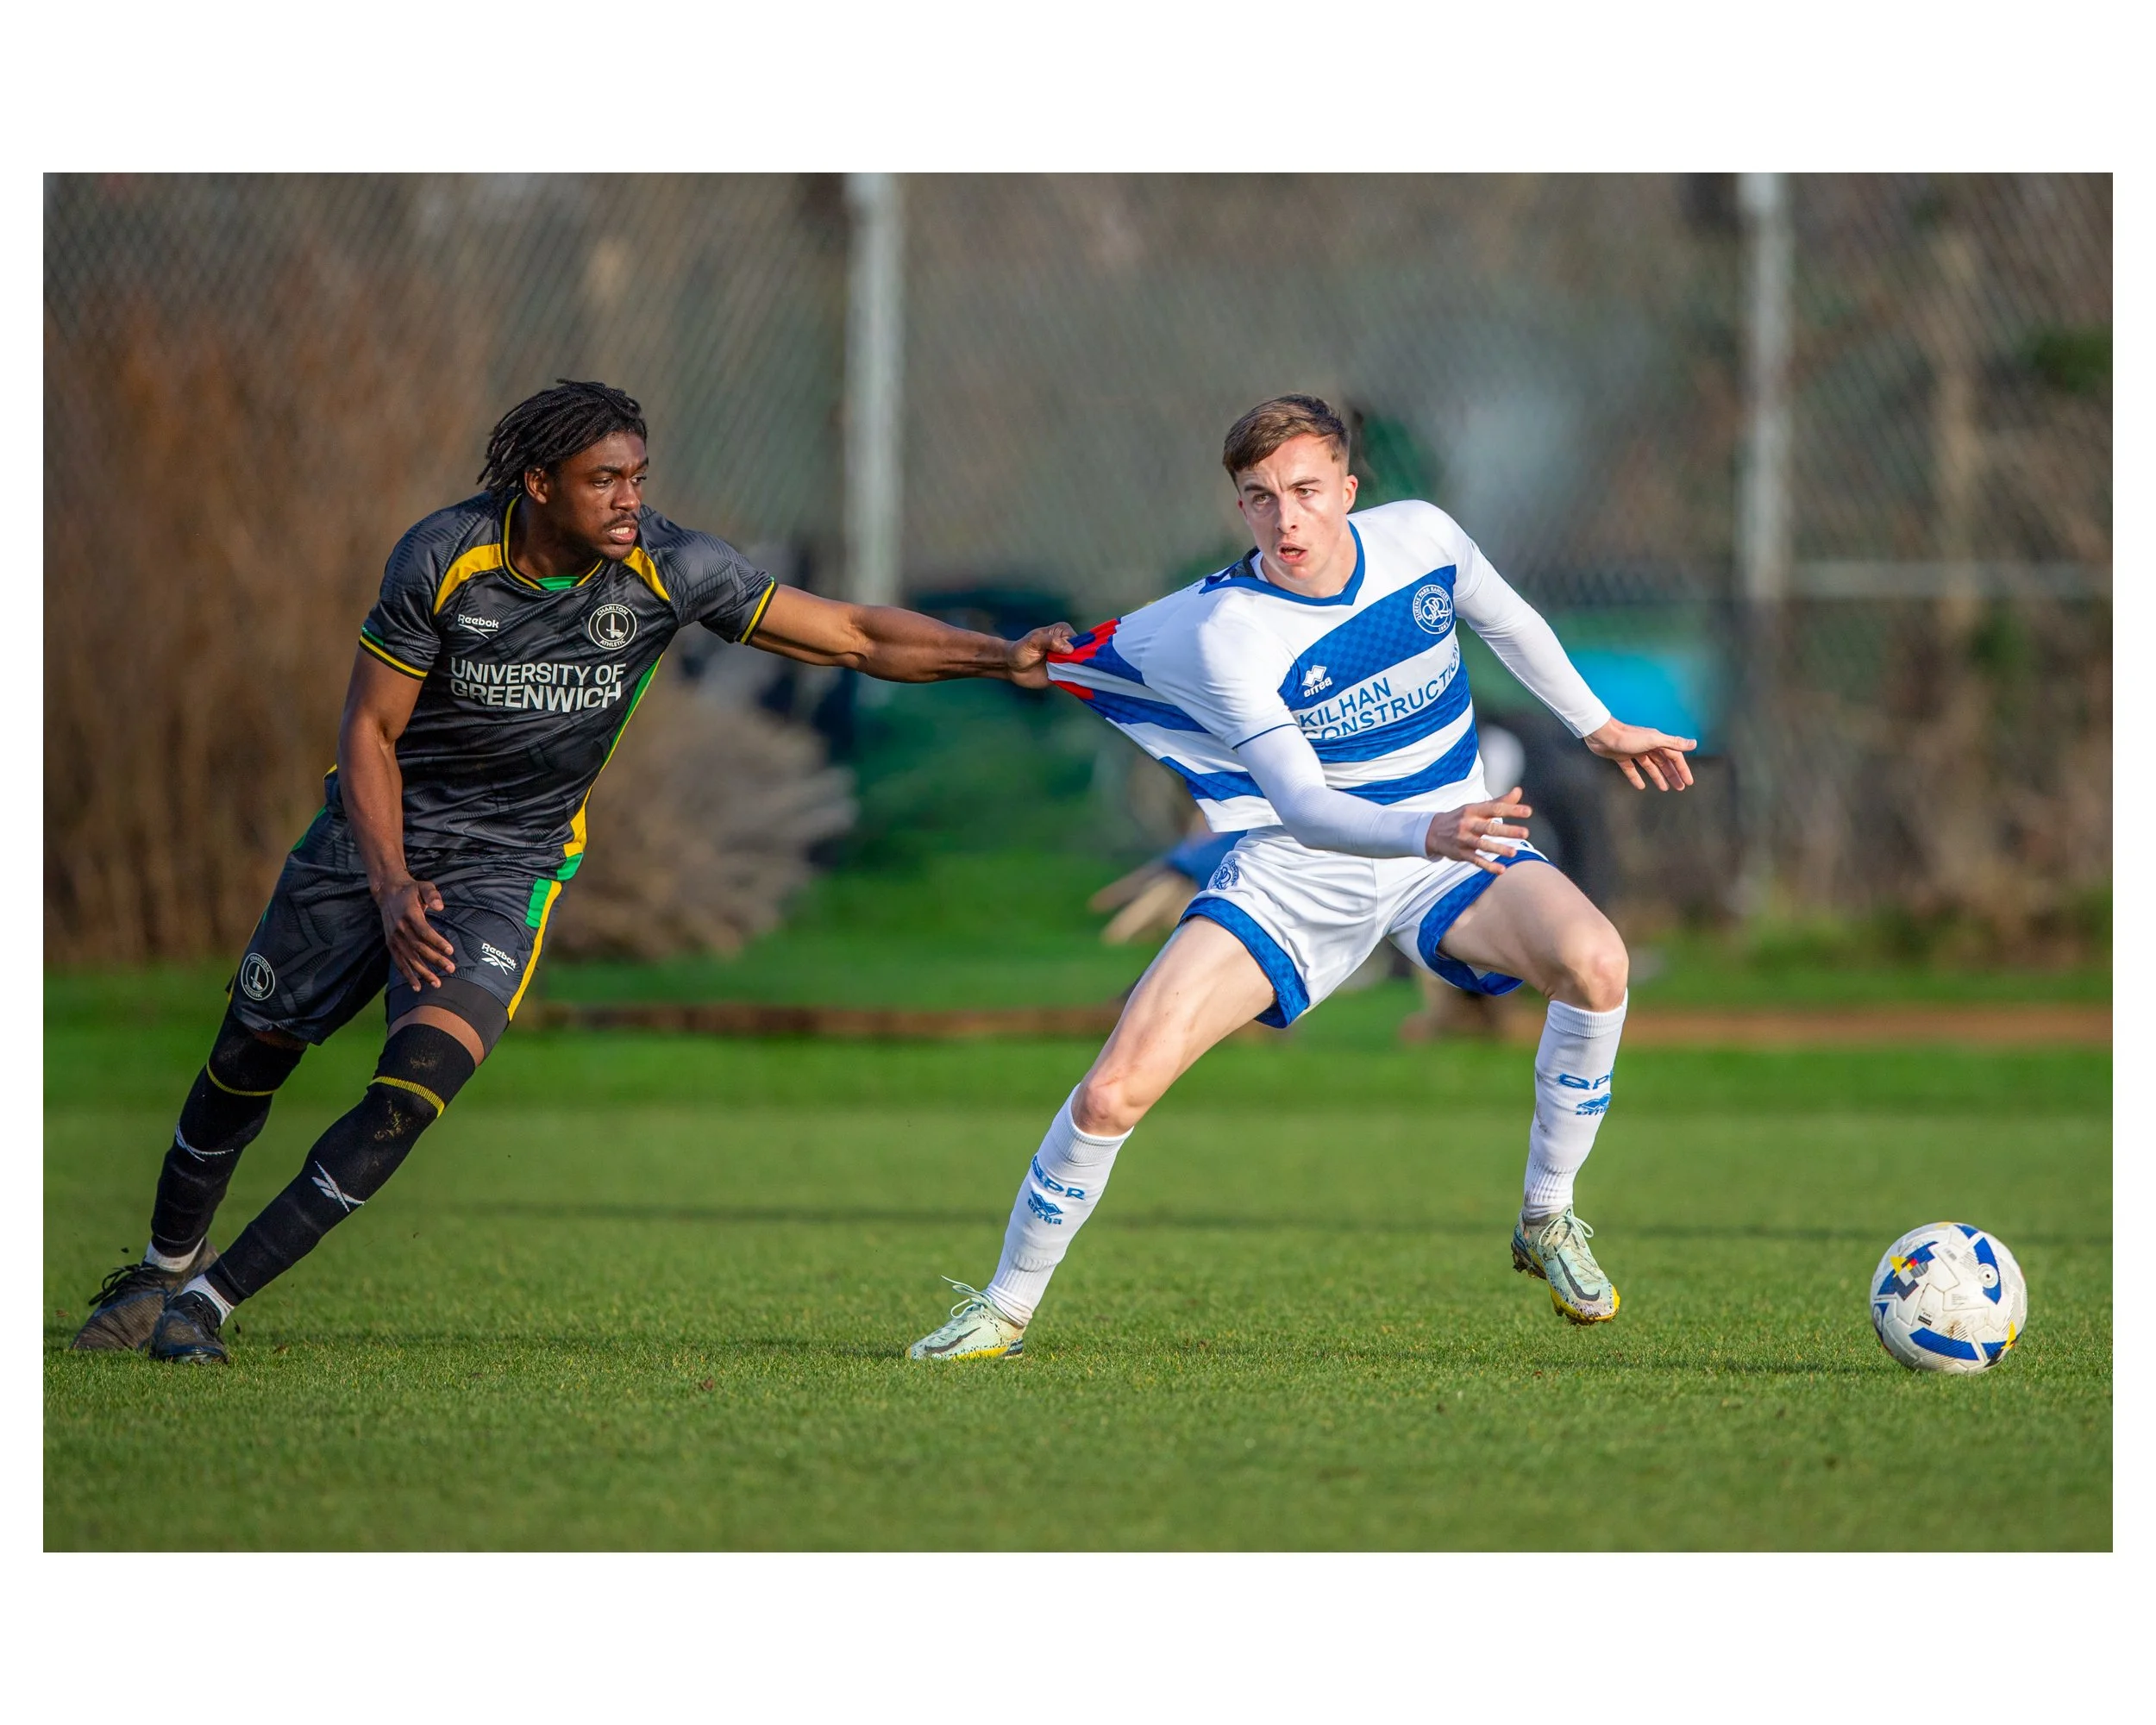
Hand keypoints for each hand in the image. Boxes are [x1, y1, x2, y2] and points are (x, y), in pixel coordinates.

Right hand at [376, 875, 455, 990]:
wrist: (387, 892)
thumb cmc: (411, 891)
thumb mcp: (423, 886)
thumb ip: (432, 895)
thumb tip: (440, 906)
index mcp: (409, 914)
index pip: (424, 931)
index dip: (437, 942)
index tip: (451, 951)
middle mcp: (400, 928)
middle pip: (419, 948)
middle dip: (435, 960)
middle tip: (451, 968)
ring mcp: (394, 938)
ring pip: (409, 958)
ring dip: (423, 972)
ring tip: (437, 983)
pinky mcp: (391, 944)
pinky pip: (399, 962)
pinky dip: (407, 975)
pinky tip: (417, 986)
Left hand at [1004, 622, 1076, 688]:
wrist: (1011, 667)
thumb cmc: (1020, 650)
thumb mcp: (1033, 642)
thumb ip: (1050, 641)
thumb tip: (1069, 649)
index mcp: (1063, 632)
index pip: (1079, 640)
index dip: (1078, 649)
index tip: (1071, 657)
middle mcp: (1068, 645)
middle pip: (1083, 654)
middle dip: (1082, 662)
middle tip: (1072, 668)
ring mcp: (1067, 660)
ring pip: (1081, 666)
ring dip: (1080, 672)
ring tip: (1073, 676)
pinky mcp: (1065, 673)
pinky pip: (1075, 677)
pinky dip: (1076, 681)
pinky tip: (1075, 683)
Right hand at [1425, 787, 1532, 875]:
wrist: (1432, 831)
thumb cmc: (1461, 818)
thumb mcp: (1477, 807)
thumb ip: (1499, 801)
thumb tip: (1518, 792)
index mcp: (1474, 810)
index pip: (1495, 808)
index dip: (1511, 809)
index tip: (1528, 812)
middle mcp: (1468, 823)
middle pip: (1490, 827)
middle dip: (1508, 830)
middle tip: (1526, 832)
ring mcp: (1464, 839)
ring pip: (1483, 844)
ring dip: (1499, 849)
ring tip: (1514, 853)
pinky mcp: (1461, 853)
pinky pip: (1475, 860)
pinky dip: (1488, 866)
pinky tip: (1501, 870)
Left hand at [1584, 718, 1696, 790]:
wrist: (1602, 735)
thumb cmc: (1628, 737)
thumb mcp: (1654, 740)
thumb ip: (1673, 743)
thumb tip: (1694, 743)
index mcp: (1658, 742)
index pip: (1675, 757)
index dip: (1682, 769)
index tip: (1688, 782)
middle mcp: (1648, 746)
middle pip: (1664, 763)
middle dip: (1672, 775)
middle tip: (1679, 788)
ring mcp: (1635, 752)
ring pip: (1650, 766)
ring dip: (1658, 777)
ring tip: (1664, 788)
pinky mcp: (1622, 757)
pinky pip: (1632, 769)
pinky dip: (1636, 778)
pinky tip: (1641, 786)